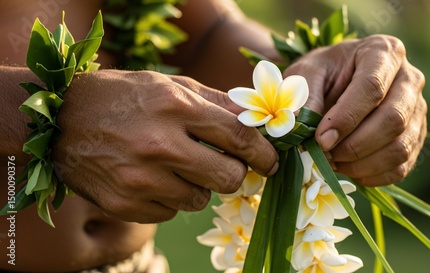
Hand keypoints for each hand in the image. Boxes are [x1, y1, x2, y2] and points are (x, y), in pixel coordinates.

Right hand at [52, 70, 277, 222]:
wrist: (59, 121)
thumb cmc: (121, 97)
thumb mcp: (167, 85)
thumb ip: (215, 102)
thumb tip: (255, 119)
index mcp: (175, 108)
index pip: (239, 138)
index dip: (263, 153)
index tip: (270, 161)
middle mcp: (160, 146)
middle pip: (228, 178)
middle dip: (235, 174)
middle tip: (227, 166)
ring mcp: (140, 180)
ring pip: (200, 201)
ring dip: (199, 187)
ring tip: (178, 167)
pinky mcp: (125, 204)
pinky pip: (171, 213)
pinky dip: (171, 199)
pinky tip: (153, 179)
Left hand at [284, 35, 426, 185]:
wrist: (336, 84)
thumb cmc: (321, 74)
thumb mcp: (306, 74)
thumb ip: (304, 96)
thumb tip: (298, 127)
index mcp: (383, 52)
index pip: (372, 87)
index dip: (346, 118)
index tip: (321, 139)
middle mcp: (410, 79)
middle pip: (393, 119)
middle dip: (355, 145)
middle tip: (324, 155)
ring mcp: (417, 110)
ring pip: (400, 147)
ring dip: (362, 163)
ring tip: (332, 162)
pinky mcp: (415, 137)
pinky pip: (401, 166)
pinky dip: (372, 175)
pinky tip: (347, 169)